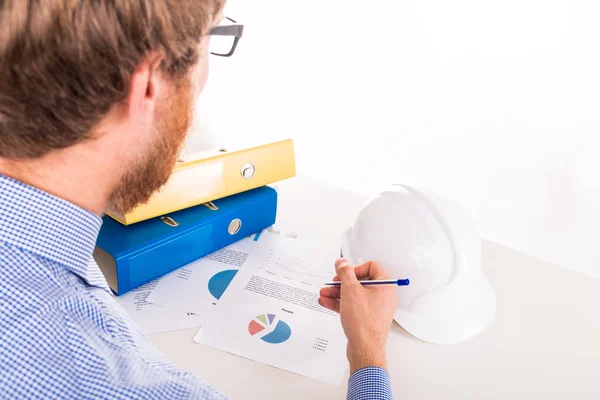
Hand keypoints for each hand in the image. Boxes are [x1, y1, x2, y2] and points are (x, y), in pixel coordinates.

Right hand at [319, 258, 398, 373]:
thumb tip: (342, 262)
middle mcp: (383, 296)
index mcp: (385, 286)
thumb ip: (345, 273)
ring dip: (338, 292)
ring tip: (324, 293)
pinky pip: (353, 306)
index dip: (355, 268)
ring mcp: (375, 308)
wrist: (365, 349)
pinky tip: (327, 303)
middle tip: (332, 283)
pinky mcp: (368, 318)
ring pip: (354, 294)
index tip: (344, 273)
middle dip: (342, 282)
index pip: (371, 266)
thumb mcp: (350, 290)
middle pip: (360, 281)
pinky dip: (341, 303)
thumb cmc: (364, 323)